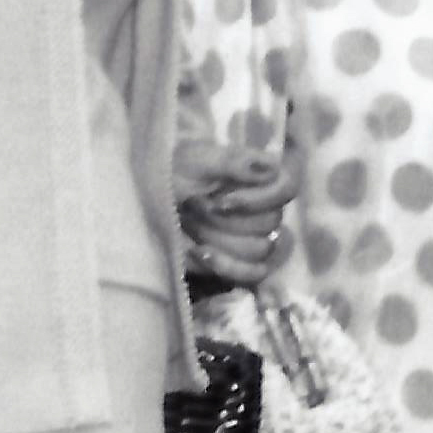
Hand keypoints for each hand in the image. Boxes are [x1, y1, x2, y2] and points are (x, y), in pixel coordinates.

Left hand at [173, 125, 293, 287]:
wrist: (145, 201)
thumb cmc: (171, 174)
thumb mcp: (195, 159)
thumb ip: (233, 161)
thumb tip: (270, 167)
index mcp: (262, 179)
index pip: (288, 188)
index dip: (258, 199)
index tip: (220, 200)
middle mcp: (265, 208)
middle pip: (270, 224)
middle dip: (223, 219)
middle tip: (193, 207)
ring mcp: (256, 238)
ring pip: (260, 249)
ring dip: (217, 238)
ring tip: (189, 225)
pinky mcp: (241, 263)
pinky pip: (255, 273)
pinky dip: (227, 265)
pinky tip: (200, 252)